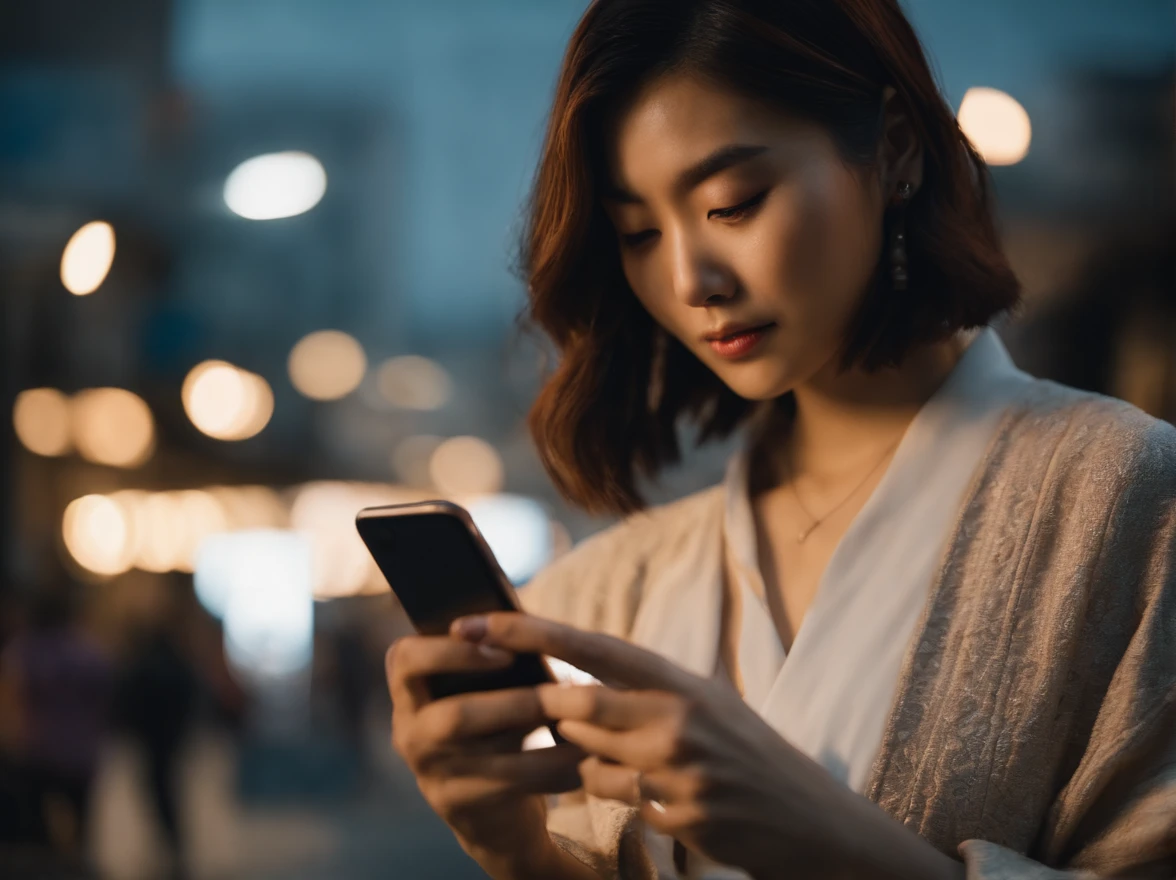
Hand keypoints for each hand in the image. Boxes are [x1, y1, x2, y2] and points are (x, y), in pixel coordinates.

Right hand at [385, 634, 586, 877]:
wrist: (491, 808)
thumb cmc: (493, 722)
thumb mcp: (481, 687)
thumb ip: (490, 651)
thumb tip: (520, 615)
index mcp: (409, 691)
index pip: (406, 659)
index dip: (452, 652)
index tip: (503, 651)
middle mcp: (409, 733)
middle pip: (452, 717)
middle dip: (512, 703)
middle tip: (556, 693)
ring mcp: (431, 774)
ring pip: (485, 754)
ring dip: (538, 736)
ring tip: (576, 719)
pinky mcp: (459, 807)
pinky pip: (510, 785)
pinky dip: (551, 768)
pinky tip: (582, 757)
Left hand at [451, 612, 897, 879]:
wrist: (809, 818)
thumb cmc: (747, 751)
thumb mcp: (705, 701)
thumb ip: (643, 690)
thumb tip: (571, 685)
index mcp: (681, 679)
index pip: (593, 647)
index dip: (533, 632)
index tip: (481, 621)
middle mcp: (678, 717)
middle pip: (577, 706)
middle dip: (549, 711)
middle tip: (534, 706)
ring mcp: (678, 768)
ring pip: (587, 760)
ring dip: (589, 760)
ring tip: (638, 760)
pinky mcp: (679, 814)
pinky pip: (618, 802)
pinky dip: (624, 797)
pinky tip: (666, 795)